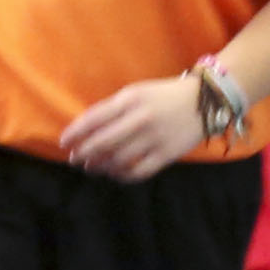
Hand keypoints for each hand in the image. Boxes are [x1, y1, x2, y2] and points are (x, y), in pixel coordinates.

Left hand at [57, 73, 207, 181]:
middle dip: (83, 154)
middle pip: (101, 142)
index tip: (64, 143)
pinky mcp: (167, 154)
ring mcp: (154, 138)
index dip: (74, 133)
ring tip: (92, 168)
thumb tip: (85, 129)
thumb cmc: (163, 96)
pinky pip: (138, 172)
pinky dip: (122, 176)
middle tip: (75, 160)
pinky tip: (115, 174)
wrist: (205, 100)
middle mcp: (140, 118)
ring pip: (117, 160)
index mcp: (130, 99)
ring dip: (100, 167)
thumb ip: (112, 108)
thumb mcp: (136, 93)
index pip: (93, 119)